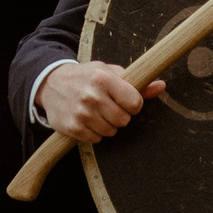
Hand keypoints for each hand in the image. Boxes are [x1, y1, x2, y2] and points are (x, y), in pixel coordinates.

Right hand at [37, 61, 165, 143]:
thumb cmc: (86, 76)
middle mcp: (92, 96)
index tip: (126, 100)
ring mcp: (81, 113)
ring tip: (96, 112)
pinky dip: (94, 133)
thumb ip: (136, 82)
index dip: (133, 104)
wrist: (51, 84)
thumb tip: (161, 86)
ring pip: (111, 131)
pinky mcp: (73, 128)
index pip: (135, 103)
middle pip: (124, 120)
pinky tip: (87, 120)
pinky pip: (97, 139)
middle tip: (108, 106)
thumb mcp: (109, 72)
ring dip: (107, 125)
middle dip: (120, 115)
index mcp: (103, 78)